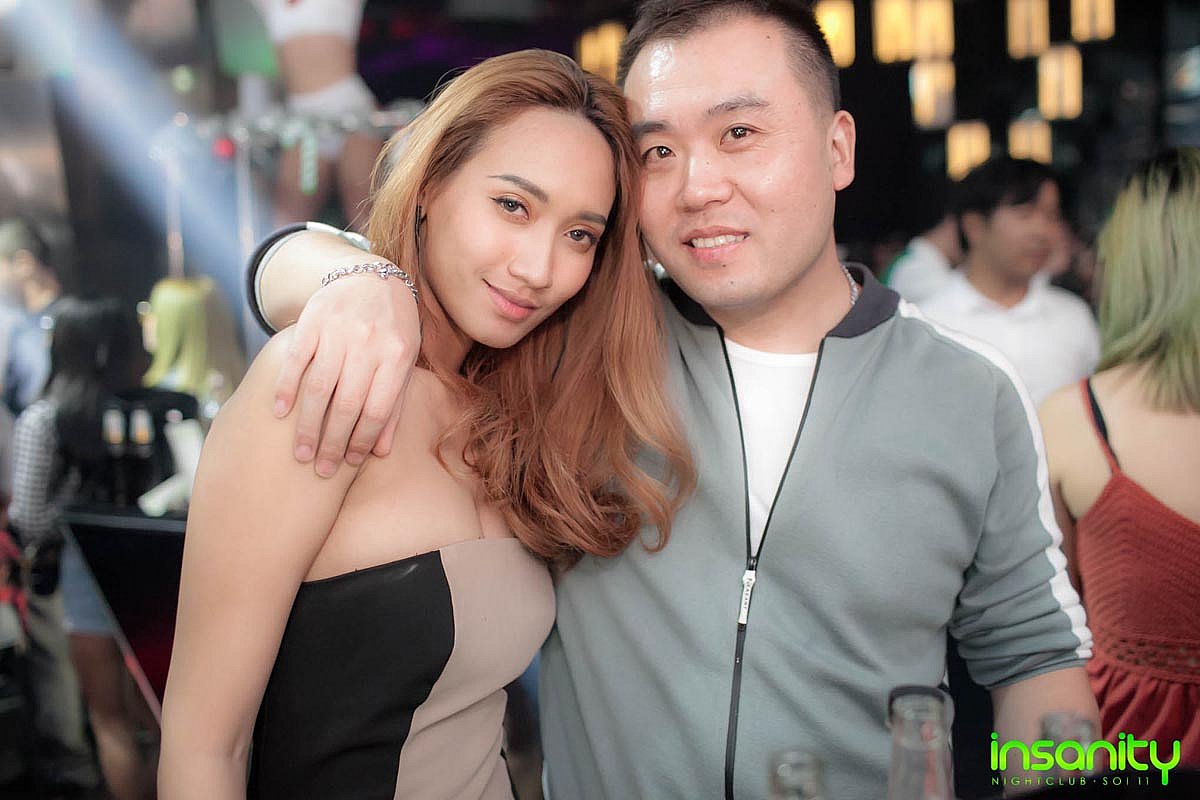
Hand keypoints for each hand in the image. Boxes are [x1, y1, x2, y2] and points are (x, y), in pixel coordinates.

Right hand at [272, 275, 420, 476]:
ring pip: (319, 387)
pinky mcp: (312, 321)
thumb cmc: (393, 328)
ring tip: (301, 453)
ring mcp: (338, 331)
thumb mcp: (404, 361)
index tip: (349, 462)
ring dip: (308, 425)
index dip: (363, 439)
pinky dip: (286, 387)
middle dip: (333, 442)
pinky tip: (279, 413)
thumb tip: (380, 451)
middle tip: (320, 469)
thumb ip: (393, 404)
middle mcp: (368, 344)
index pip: (378, 409)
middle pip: (347, 403)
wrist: (371, 277)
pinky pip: (296, 360)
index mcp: (396, 356)